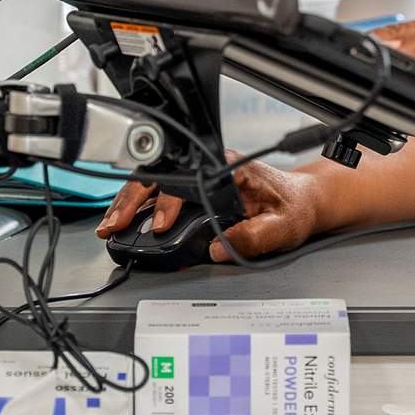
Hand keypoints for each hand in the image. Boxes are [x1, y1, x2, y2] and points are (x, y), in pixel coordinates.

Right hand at [94, 150, 322, 261]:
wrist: (303, 200)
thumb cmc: (294, 207)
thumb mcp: (282, 227)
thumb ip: (253, 237)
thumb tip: (218, 248)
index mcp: (232, 168)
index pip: (189, 179)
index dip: (169, 202)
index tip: (160, 225)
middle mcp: (213, 167)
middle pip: (163, 176)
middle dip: (133, 200)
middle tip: (114, 225)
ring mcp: (203, 175)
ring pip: (157, 182)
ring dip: (130, 202)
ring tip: (110, 225)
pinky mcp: (199, 186)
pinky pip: (163, 192)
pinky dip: (140, 205)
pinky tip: (125, 220)